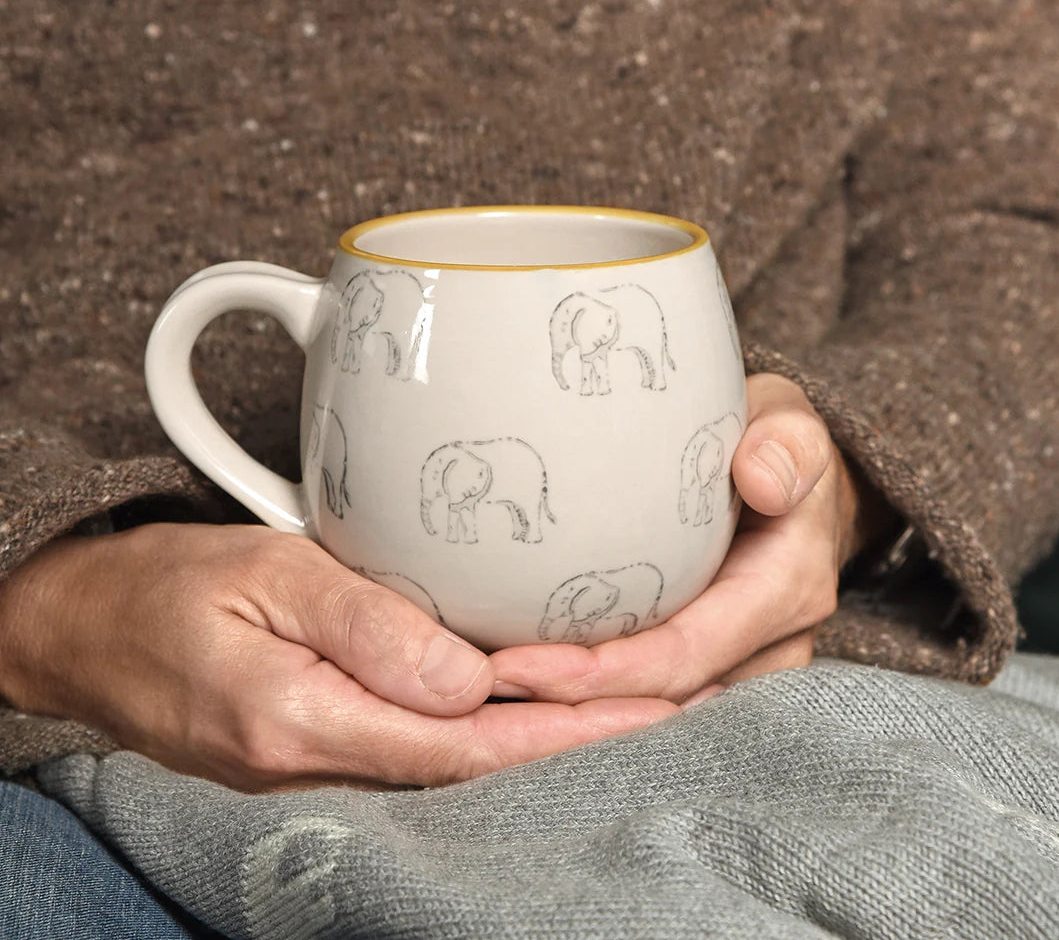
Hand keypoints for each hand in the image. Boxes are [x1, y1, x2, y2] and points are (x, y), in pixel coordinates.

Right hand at [0, 524, 675, 788]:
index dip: (567, 732)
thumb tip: (467, 683)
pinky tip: (533, 710)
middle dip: (582, 744)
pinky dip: (492, 736)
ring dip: (546, 741)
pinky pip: (421, 753)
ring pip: (457, 767)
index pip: (469, 746)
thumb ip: (362, 626)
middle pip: (478, 770)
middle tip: (678, 708)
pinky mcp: (320, 750)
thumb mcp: (262, 575)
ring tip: (635, 707)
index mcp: (307, 719)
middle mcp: (322, 764)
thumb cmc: (171, 591)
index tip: (651, 707)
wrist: (92, 634)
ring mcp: (320, 768)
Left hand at [489, 373, 877, 703]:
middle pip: (662, 703)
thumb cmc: (775, 443)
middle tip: (480, 686)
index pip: (684, 655)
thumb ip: (787, 443)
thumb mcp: (786, 423)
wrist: (793, 479)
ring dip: (577, 716)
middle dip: (572, 707)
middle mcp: (773, 646)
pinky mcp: (719, 667)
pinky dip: (595, 700)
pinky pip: (655, 697)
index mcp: (786, 591)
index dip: (600, 675)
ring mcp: (748, 665)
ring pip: (657, 716)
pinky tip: (529, 685)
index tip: (513, 668)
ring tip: (490, 693)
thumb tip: (764, 479)